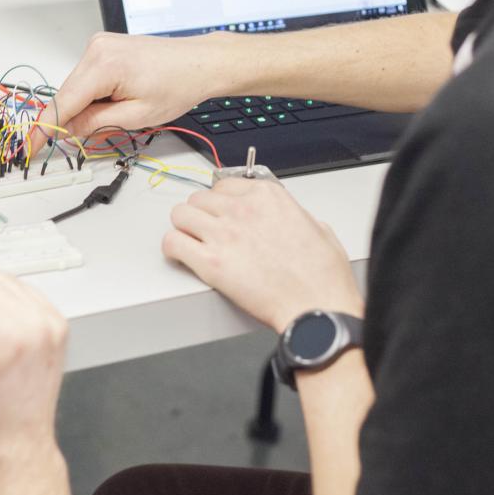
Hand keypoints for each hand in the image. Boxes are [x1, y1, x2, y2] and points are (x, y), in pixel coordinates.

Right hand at [28, 31, 238, 153]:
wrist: (198, 63)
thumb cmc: (178, 84)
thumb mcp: (136, 116)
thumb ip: (95, 124)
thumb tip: (66, 130)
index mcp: (103, 64)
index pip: (62, 102)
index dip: (43, 129)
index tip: (29, 148)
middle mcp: (96, 48)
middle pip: (67, 95)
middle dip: (74, 120)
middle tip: (101, 132)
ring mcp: (98, 45)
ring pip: (76, 88)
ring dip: (88, 107)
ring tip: (123, 109)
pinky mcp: (103, 48)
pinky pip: (86, 78)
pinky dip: (94, 95)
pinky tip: (119, 99)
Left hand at [165, 176, 362, 331]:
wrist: (316, 309)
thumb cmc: (321, 277)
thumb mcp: (319, 228)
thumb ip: (296, 216)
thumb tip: (289, 219)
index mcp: (267, 197)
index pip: (224, 185)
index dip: (220, 202)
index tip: (220, 212)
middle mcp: (242, 210)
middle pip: (199, 199)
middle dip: (201, 215)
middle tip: (206, 230)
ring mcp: (224, 234)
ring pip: (180, 215)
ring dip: (184, 228)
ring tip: (191, 242)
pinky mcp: (210, 262)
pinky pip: (172, 243)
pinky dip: (173, 249)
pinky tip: (181, 256)